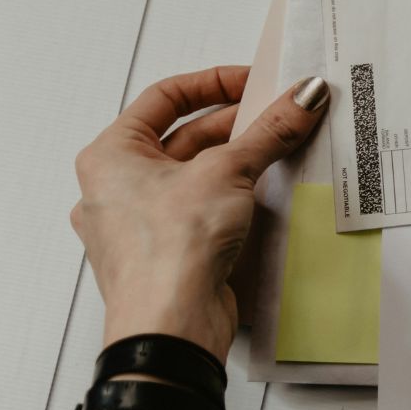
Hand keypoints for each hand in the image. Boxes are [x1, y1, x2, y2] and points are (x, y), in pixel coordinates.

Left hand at [70, 66, 328, 360]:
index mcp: (109, 155)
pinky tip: (262, 196)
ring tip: (278, 151)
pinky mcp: (167, 255)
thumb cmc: (167, 252)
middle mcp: (116, 188)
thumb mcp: (228, 171)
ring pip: (194, 177)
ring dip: (236, 162)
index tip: (254, 82)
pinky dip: (231, 198)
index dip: (214, 83)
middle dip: (235, 126)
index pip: (164, 98)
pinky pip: (201, 212)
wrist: (169, 327)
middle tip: (279, 116)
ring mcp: (139, 225)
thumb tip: (301, 98)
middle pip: (183, 138)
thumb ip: (269, 131)